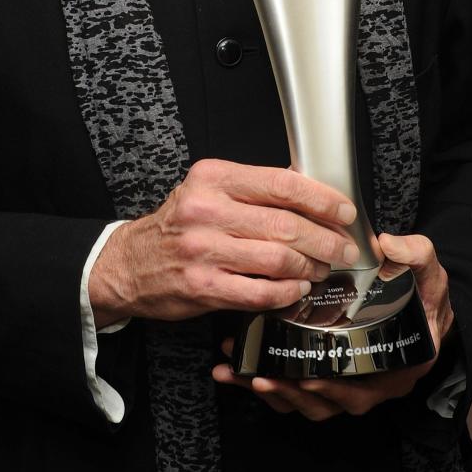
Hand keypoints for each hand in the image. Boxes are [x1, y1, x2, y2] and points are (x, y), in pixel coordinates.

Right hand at [87, 159, 360, 328]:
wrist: (128, 264)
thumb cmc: (177, 227)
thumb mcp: (207, 191)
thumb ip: (252, 190)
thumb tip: (311, 195)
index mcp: (213, 178)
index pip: (282, 184)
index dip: (322, 199)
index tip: (343, 211)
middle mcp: (207, 210)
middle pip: (287, 225)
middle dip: (326, 240)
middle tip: (343, 248)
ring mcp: (204, 251)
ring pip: (279, 260)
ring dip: (310, 268)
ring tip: (320, 269)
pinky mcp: (203, 287)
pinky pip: (261, 292)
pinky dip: (287, 293)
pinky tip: (296, 289)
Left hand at [212, 231, 453, 420]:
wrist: (422, 304)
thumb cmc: (424, 294)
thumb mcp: (429, 272)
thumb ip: (415, 255)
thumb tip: (388, 243)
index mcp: (396, 369)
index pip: (363, 391)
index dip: (335, 389)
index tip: (308, 377)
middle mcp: (368, 384)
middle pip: (326, 404)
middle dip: (291, 393)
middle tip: (261, 377)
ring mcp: (344, 383)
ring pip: (305, 403)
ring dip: (272, 393)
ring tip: (240, 374)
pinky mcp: (323, 375)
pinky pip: (293, 392)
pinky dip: (265, 385)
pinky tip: (236, 371)